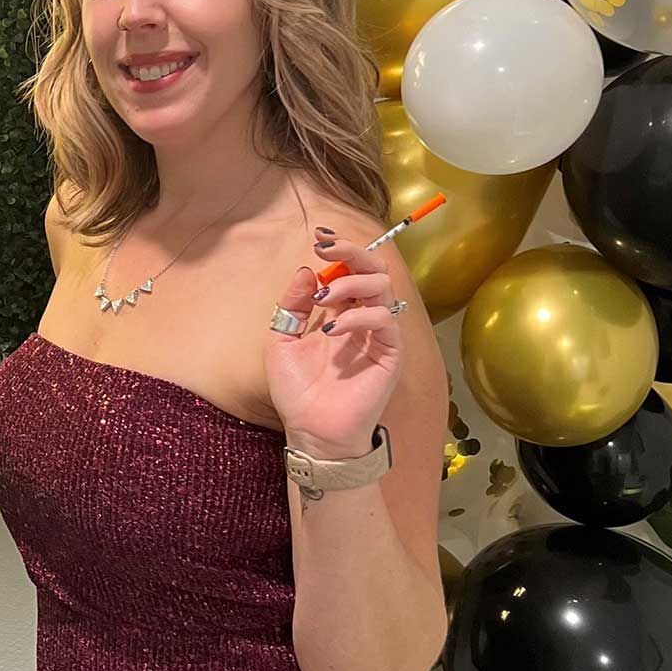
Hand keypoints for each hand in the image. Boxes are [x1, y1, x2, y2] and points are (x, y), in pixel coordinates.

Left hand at [265, 232, 406, 460]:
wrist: (311, 430)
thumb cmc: (298, 390)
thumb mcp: (282, 340)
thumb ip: (293, 305)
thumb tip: (307, 270)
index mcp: (340, 312)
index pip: (349, 270)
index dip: (339, 251)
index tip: (319, 240)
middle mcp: (362, 318)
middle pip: (373, 270)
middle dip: (351, 253)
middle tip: (327, 250)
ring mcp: (378, 334)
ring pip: (382, 288)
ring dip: (352, 283)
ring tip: (325, 297)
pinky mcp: (389, 353)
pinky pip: (384, 320)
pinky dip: (359, 316)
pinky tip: (333, 328)